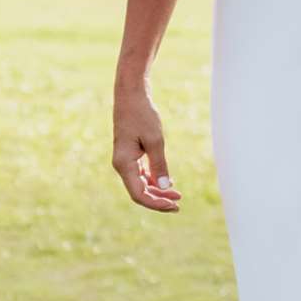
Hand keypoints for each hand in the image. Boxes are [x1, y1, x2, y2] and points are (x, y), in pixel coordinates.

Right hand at [113, 86, 180, 213]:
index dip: (156, 203)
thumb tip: (166, 186)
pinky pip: (141, 174)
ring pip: (141, 184)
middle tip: (178, 204)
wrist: (131, 95)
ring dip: (158, 190)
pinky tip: (168, 182)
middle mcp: (121, 166)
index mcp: (124, 164)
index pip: (139, 194)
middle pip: (139, 192)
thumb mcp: (155, 140)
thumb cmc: (142, 115)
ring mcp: (125, 161)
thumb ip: (160, 165)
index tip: (174, 205)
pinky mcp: (130, 155)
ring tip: (177, 195)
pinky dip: (154, 180)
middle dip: (158, 199)